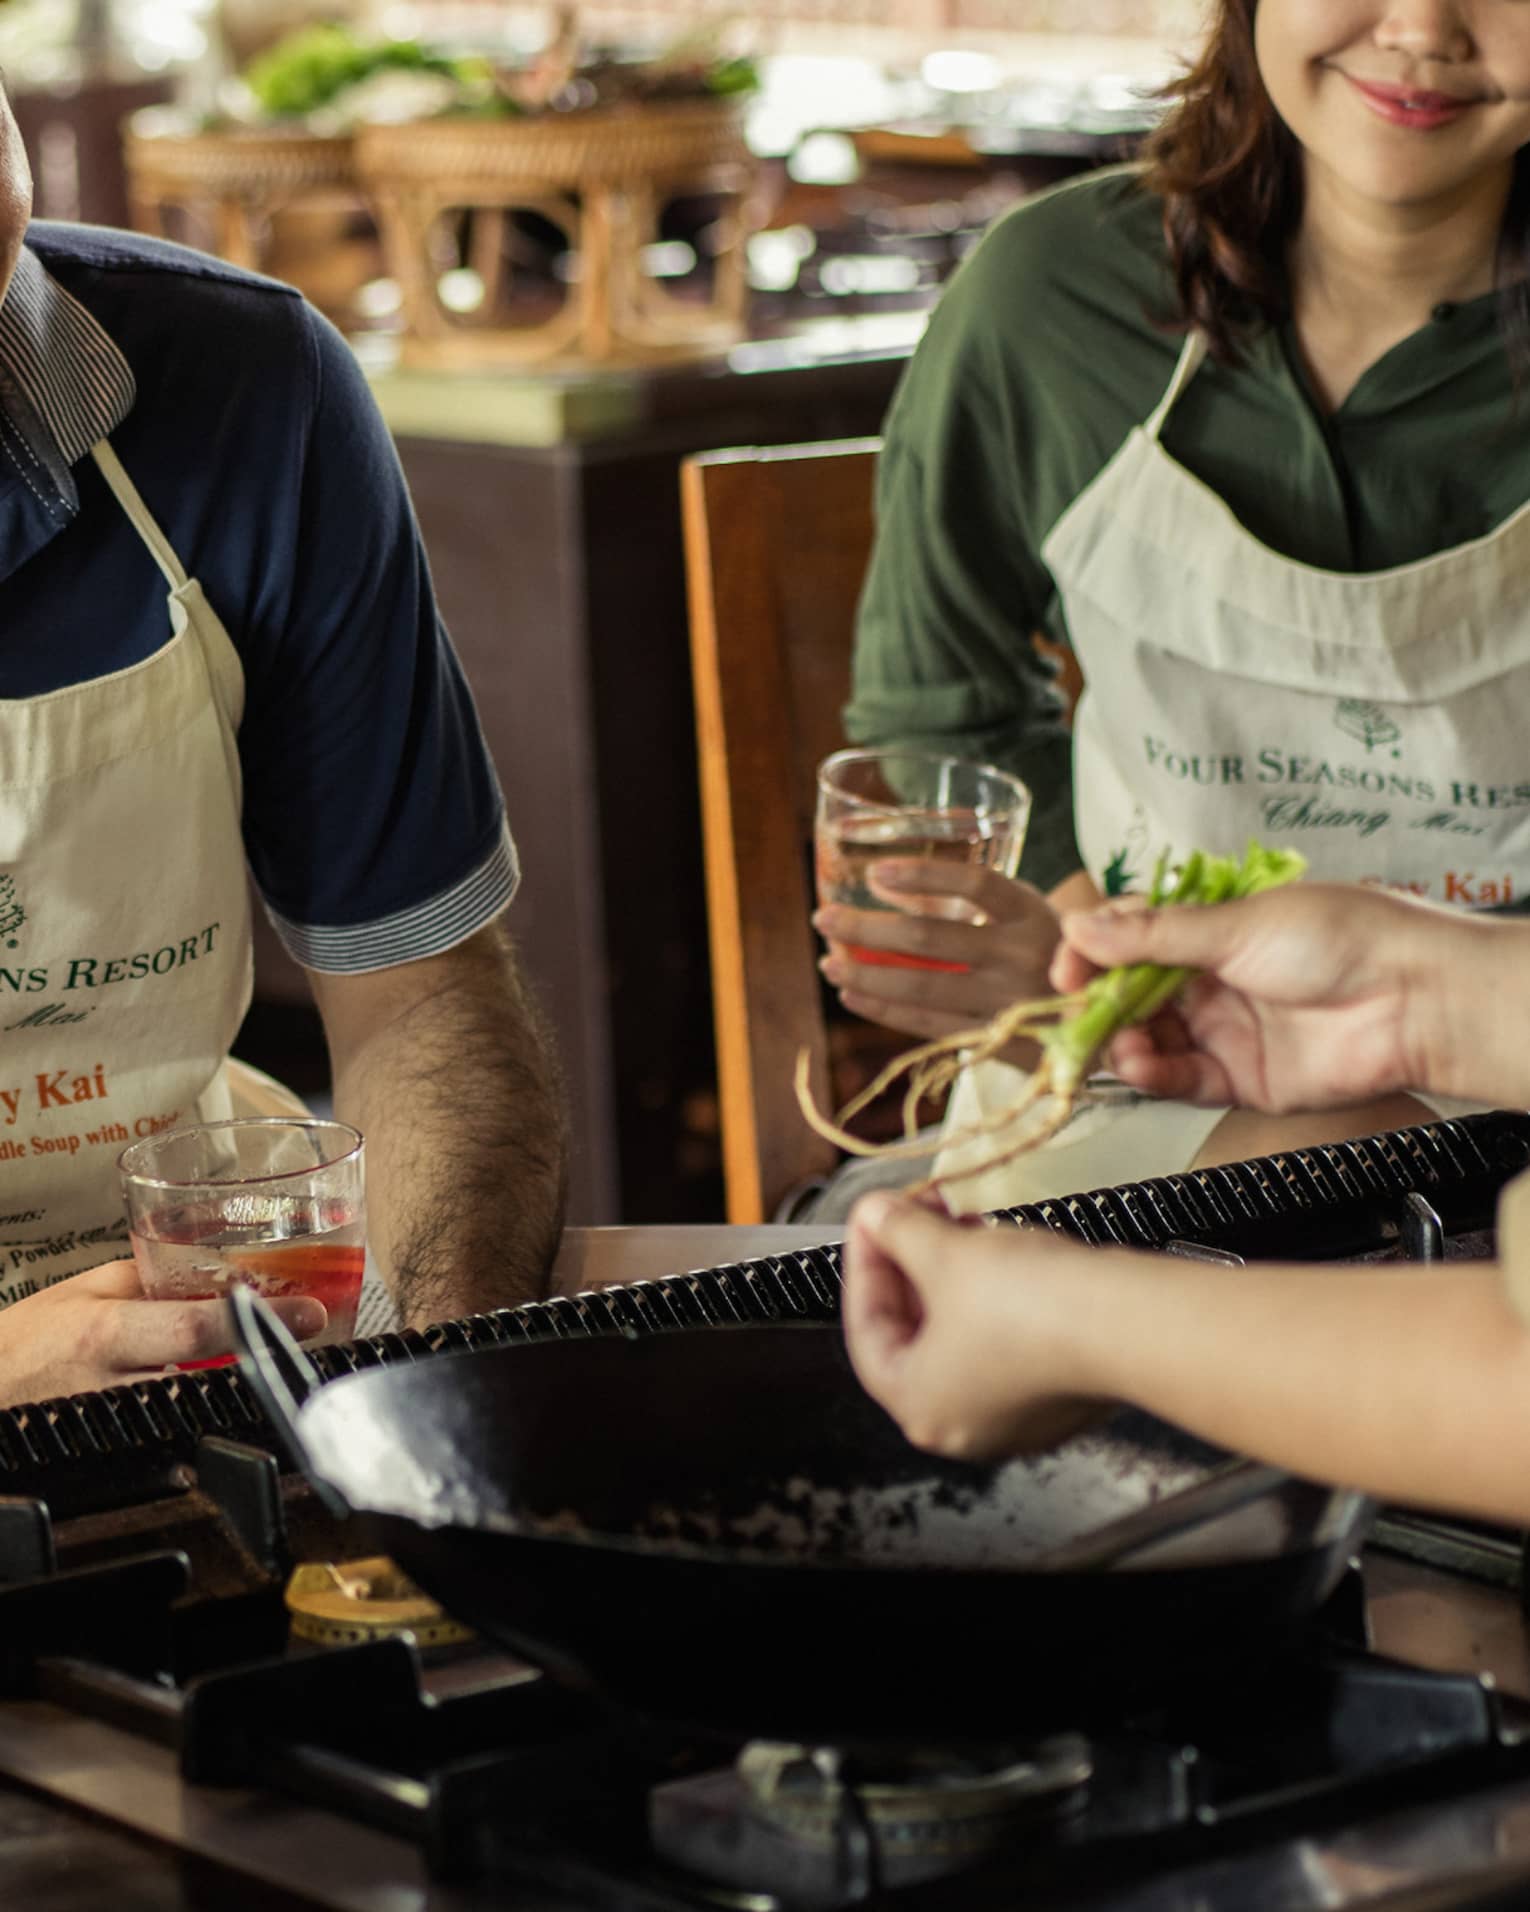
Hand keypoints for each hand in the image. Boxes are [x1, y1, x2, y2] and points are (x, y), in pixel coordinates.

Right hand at [0, 1260, 325, 1406]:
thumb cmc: (18, 1346)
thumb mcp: (78, 1293)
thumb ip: (145, 1277)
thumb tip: (209, 1269)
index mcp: (107, 1335)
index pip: (200, 1326)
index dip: (261, 1320)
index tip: (310, 1313)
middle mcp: (116, 1387)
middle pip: (213, 1379)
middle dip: (259, 1361)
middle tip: (300, 1341)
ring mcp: (120, 1428)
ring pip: (200, 1412)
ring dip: (234, 1389)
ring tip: (261, 1365)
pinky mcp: (121, 1457)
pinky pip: (177, 1434)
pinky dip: (203, 1414)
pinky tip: (214, 1397)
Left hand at [815, 862, 1064, 1053]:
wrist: (1108, 1017)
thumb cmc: (1047, 951)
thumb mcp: (1025, 913)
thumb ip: (966, 901)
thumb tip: (881, 882)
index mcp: (1033, 913)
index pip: (974, 884)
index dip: (922, 875)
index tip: (875, 873)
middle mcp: (1024, 956)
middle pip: (931, 939)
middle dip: (868, 929)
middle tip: (824, 919)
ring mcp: (1011, 1003)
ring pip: (924, 987)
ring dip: (866, 974)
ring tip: (829, 962)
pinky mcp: (1000, 1043)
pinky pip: (931, 1025)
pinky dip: (886, 1010)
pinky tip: (855, 995)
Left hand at [843, 1192, 1101, 1461]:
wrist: (1129, 1322)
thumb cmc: (1027, 1304)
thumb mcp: (945, 1255)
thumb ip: (898, 1232)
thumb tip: (873, 1213)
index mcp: (919, 1408)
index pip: (867, 1330)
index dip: (865, 1264)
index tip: (872, 1219)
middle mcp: (964, 1426)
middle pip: (917, 1334)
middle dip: (914, 1264)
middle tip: (918, 1212)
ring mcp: (1018, 1417)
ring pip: (965, 1335)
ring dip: (956, 1275)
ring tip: (963, 1220)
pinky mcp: (1060, 1394)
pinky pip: (1010, 1340)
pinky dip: (997, 1297)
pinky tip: (1005, 1251)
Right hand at [1048, 883, 1466, 1113]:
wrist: (1411, 999)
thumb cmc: (1341, 939)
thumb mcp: (1236, 925)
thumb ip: (1153, 937)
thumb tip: (1082, 927)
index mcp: (1212, 929)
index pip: (1132, 938)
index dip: (1094, 953)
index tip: (1067, 968)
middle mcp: (1214, 980)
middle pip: (1132, 995)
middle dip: (1098, 1005)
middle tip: (1072, 1013)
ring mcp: (1225, 1030)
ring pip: (1150, 1040)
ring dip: (1122, 1043)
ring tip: (1118, 1043)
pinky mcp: (1240, 1078)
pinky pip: (1181, 1081)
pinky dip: (1153, 1075)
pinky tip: (1139, 1066)